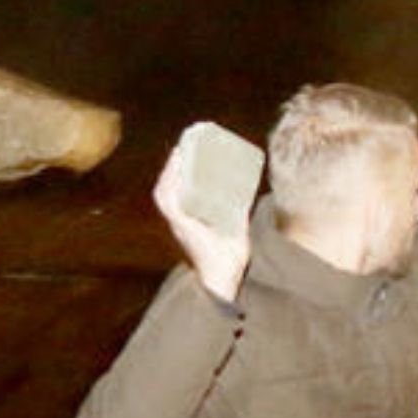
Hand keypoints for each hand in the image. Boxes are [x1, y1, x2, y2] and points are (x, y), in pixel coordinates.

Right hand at [152, 132, 251, 302]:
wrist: (224, 277)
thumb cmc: (228, 259)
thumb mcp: (236, 228)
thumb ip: (239, 214)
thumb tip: (251, 197)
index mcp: (189, 219)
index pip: (179, 189)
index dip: (180, 169)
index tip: (190, 149)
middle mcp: (180, 219)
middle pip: (171, 184)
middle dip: (176, 161)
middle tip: (188, 140)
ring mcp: (178, 221)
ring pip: (166, 188)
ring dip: (171, 166)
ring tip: (181, 146)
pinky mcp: (180, 224)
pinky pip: (168, 198)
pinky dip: (169, 180)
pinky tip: (176, 164)